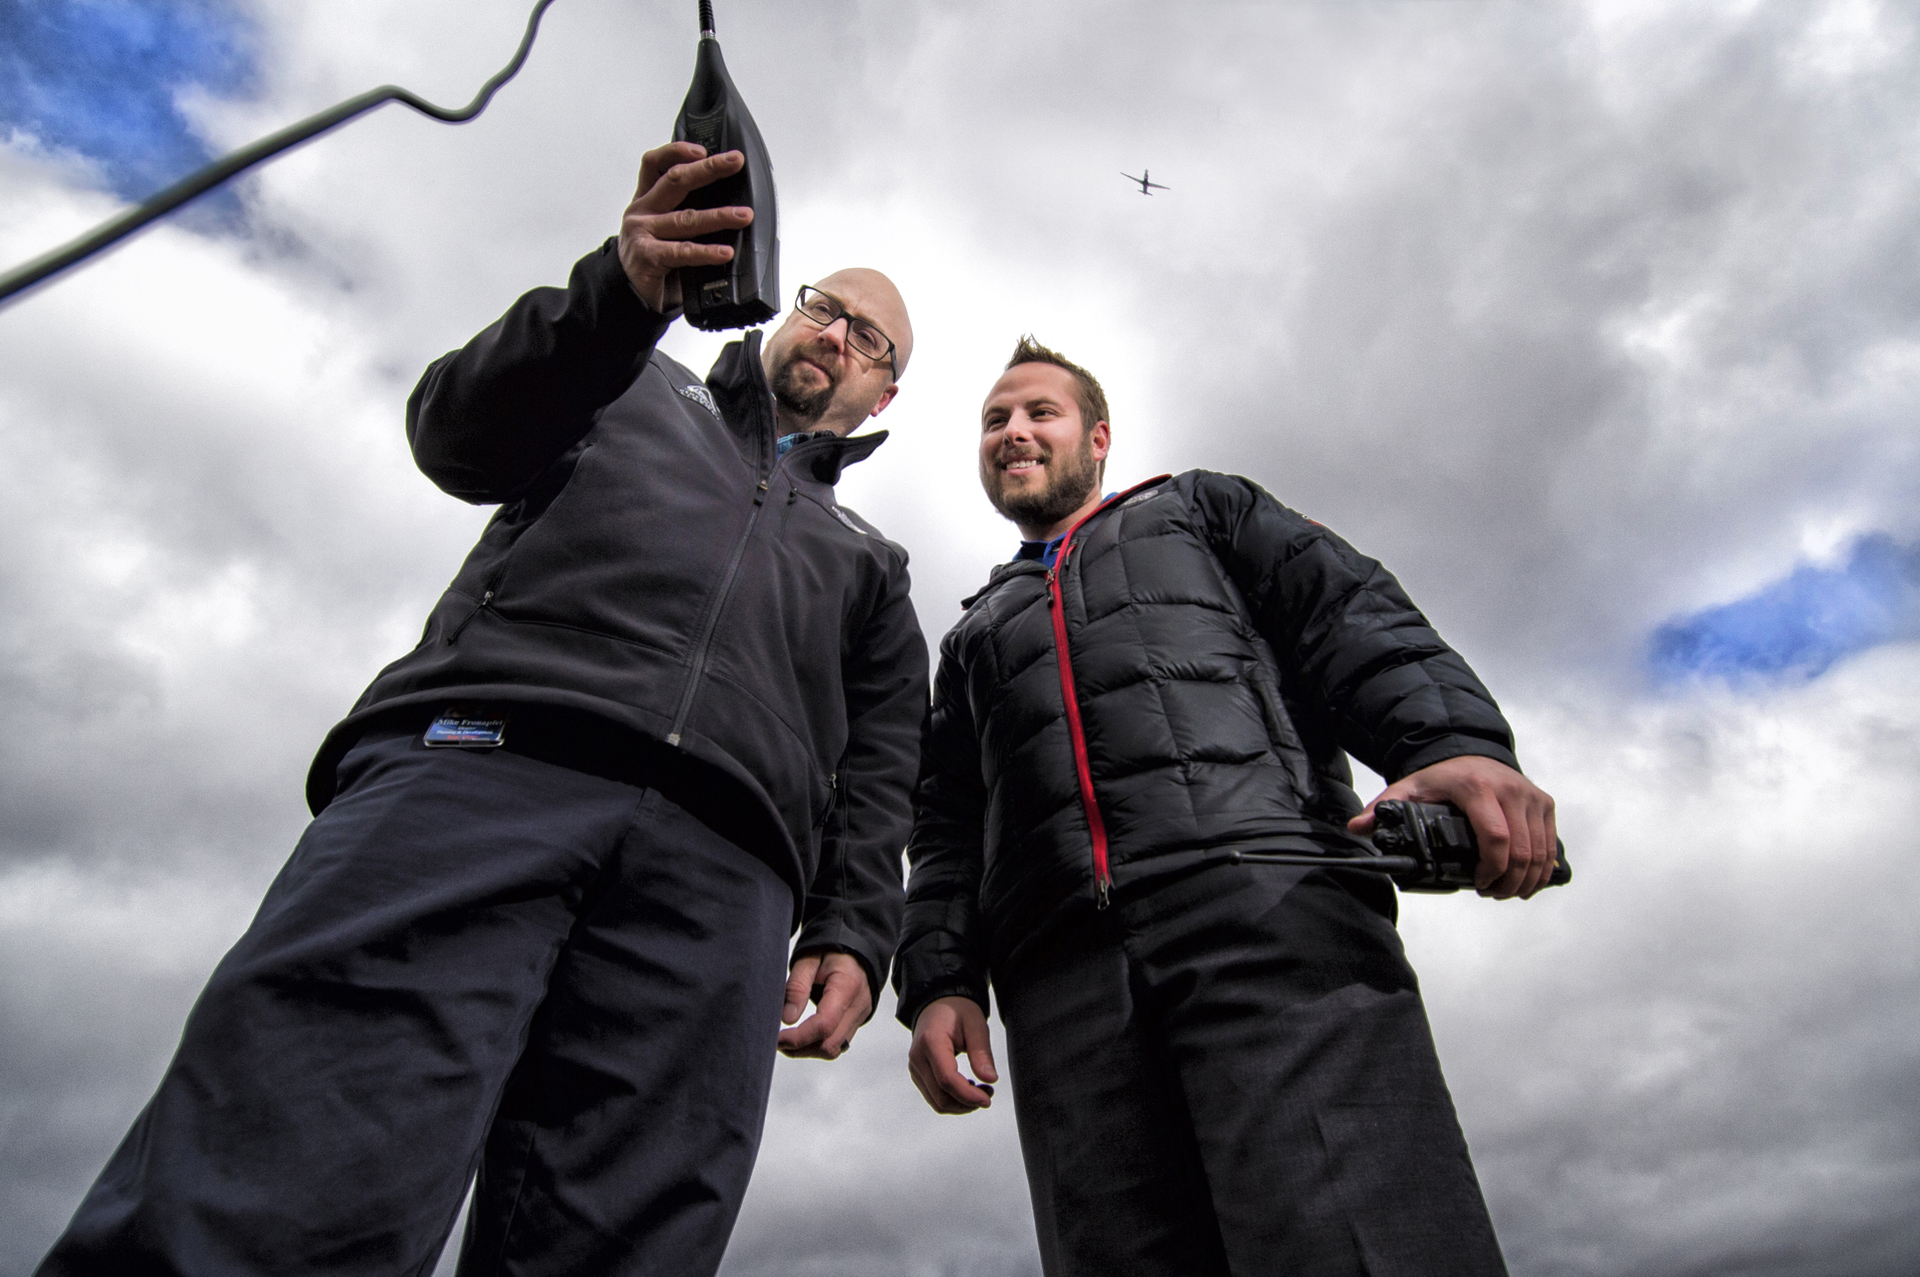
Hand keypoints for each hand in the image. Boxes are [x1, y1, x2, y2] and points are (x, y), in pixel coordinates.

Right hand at [617, 142, 754, 311]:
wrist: (626, 295)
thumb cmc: (651, 260)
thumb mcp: (663, 229)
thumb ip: (683, 212)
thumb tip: (727, 204)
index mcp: (646, 199)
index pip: (656, 164)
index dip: (677, 151)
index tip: (703, 149)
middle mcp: (643, 211)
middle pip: (675, 181)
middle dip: (708, 169)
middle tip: (734, 162)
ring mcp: (643, 233)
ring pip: (685, 217)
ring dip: (719, 215)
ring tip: (744, 215)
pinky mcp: (648, 257)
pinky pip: (683, 252)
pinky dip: (707, 252)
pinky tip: (724, 252)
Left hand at [776, 951, 871, 1059]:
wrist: (856, 946)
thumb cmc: (831, 949)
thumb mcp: (808, 959)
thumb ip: (797, 987)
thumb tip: (787, 1019)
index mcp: (846, 986)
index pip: (824, 1025)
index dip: (798, 1038)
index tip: (777, 1038)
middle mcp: (858, 1006)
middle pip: (829, 1044)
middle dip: (800, 1048)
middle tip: (777, 1041)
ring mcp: (860, 1016)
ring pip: (834, 1048)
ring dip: (809, 1049)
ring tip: (788, 1039)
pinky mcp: (857, 1020)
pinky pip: (839, 1042)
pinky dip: (819, 1044)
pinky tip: (804, 1035)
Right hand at [907, 995, 998, 1114]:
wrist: (938, 1003)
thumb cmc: (957, 1011)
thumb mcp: (975, 1025)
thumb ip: (982, 1053)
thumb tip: (990, 1079)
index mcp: (931, 1042)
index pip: (947, 1079)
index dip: (968, 1095)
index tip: (987, 1099)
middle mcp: (917, 1057)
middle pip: (940, 1096)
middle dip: (967, 1103)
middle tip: (988, 1094)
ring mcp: (915, 1067)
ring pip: (936, 1101)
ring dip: (960, 1104)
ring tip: (980, 1091)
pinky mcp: (918, 1073)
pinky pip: (933, 1096)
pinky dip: (952, 1099)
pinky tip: (966, 1087)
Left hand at [1348, 754, 1557, 900]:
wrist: (1470, 752)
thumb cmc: (1442, 776)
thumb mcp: (1409, 788)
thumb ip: (1384, 808)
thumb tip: (1357, 827)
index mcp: (1477, 788)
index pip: (1495, 837)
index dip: (1491, 869)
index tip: (1478, 884)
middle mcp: (1509, 790)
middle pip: (1521, 850)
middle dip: (1509, 882)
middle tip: (1491, 894)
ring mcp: (1530, 796)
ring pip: (1540, 850)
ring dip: (1527, 879)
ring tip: (1506, 892)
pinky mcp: (1543, 802)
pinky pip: (1550, 843)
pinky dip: (1543, 868)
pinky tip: (1527, 881)